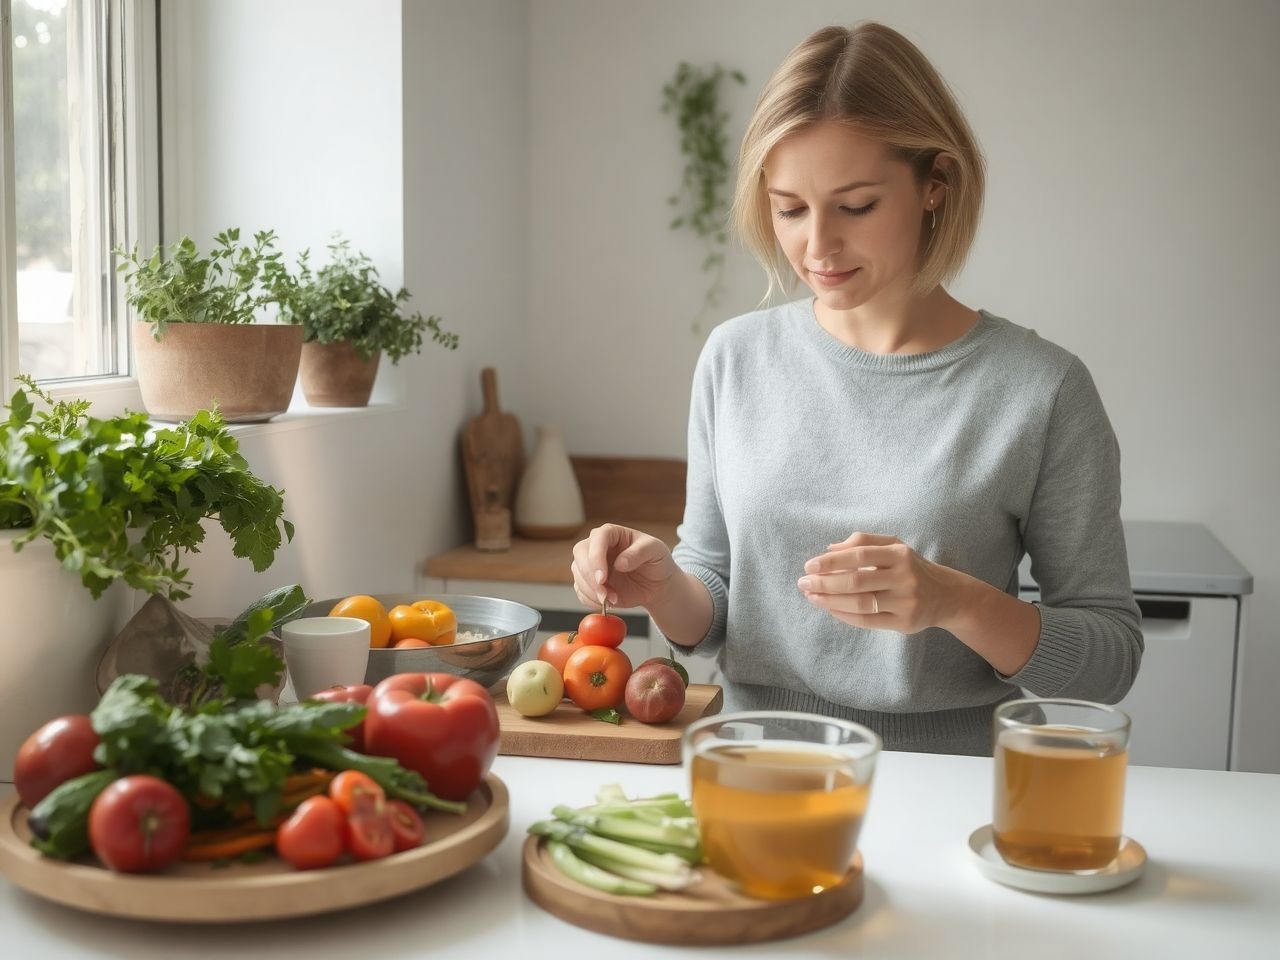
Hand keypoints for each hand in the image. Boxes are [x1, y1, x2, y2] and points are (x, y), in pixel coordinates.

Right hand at [570, 523, 677, 609]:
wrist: (656, 584)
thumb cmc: (656, 561)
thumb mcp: (656, 551)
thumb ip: (639, 553)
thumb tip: (620, 563)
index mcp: (612, 533)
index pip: (597, 538)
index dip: (596, 557)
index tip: (602, 577)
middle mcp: (597, 547)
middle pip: (580, 554)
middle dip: (589, 576)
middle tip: (604, 593)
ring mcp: (591, 565)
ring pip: (578, 574)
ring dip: (591, 591)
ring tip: (613, 599)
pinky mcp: (590, 583)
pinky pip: (580, 592)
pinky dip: (591, 600)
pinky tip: (608, 602)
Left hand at [798, 532, 963, 633]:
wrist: (946, 596)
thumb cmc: (910, 568)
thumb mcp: (893, 547)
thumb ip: (863, 542)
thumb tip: (829, 548)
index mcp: (900, 554)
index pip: (860, 554)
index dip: (832, 561)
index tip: (809, 566)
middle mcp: (905, 577)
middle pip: (857, 581)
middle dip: (825, 583)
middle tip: (803, 584)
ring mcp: (906, 603)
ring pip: (860, 604)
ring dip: (830, 601)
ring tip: (811, 597)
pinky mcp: (904, 624)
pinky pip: (867, 621)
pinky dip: (844, 615)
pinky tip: (829, 609)